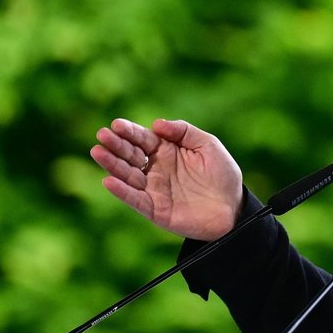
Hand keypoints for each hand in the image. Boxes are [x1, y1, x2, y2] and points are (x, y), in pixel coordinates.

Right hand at [90, 118, 243, 240]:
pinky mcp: (155, 209)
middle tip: (101, 135)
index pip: (143, 139)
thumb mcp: (208, 145)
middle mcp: (156, 169)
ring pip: (128, 176)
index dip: (130, 132)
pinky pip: (135, 199)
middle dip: (116, 145)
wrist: (234, 208)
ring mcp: (154, 189)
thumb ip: (183, 132)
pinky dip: (122, 191)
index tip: (116, 125)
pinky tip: (109, 181)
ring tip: (98, 152)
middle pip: (131, 155)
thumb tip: (156, 124)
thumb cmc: (222, 174)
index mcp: (167, 151)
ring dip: (112, 165)